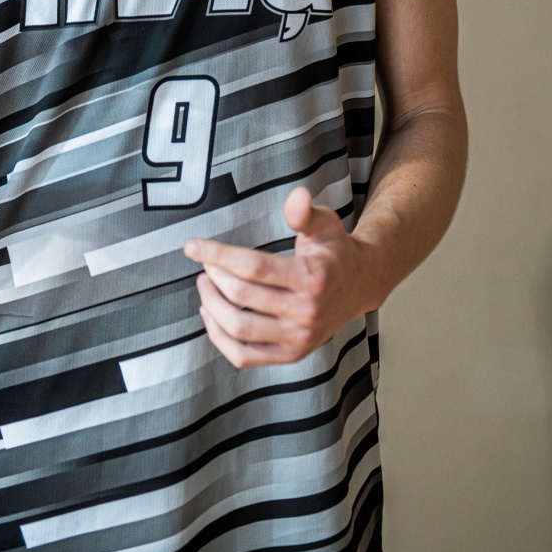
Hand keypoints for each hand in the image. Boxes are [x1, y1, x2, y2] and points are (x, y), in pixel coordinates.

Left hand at [184, 187, 372, 367]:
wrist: (359, 286)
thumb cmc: (334, 250)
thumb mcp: (326, 223)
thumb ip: (305, 212)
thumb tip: (297, 194)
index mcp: (313, 278)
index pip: (254, 268)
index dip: (218, 255)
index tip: (192, 246)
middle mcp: (307, 312)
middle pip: (243, 296)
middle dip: (214, 275)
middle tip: (204, 262)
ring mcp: (299, 339)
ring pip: (239, 328)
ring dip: (211, 305)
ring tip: (204, 283)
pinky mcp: (291, 355)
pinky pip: (244, 356)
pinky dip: (219, 338)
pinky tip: (210, 314)